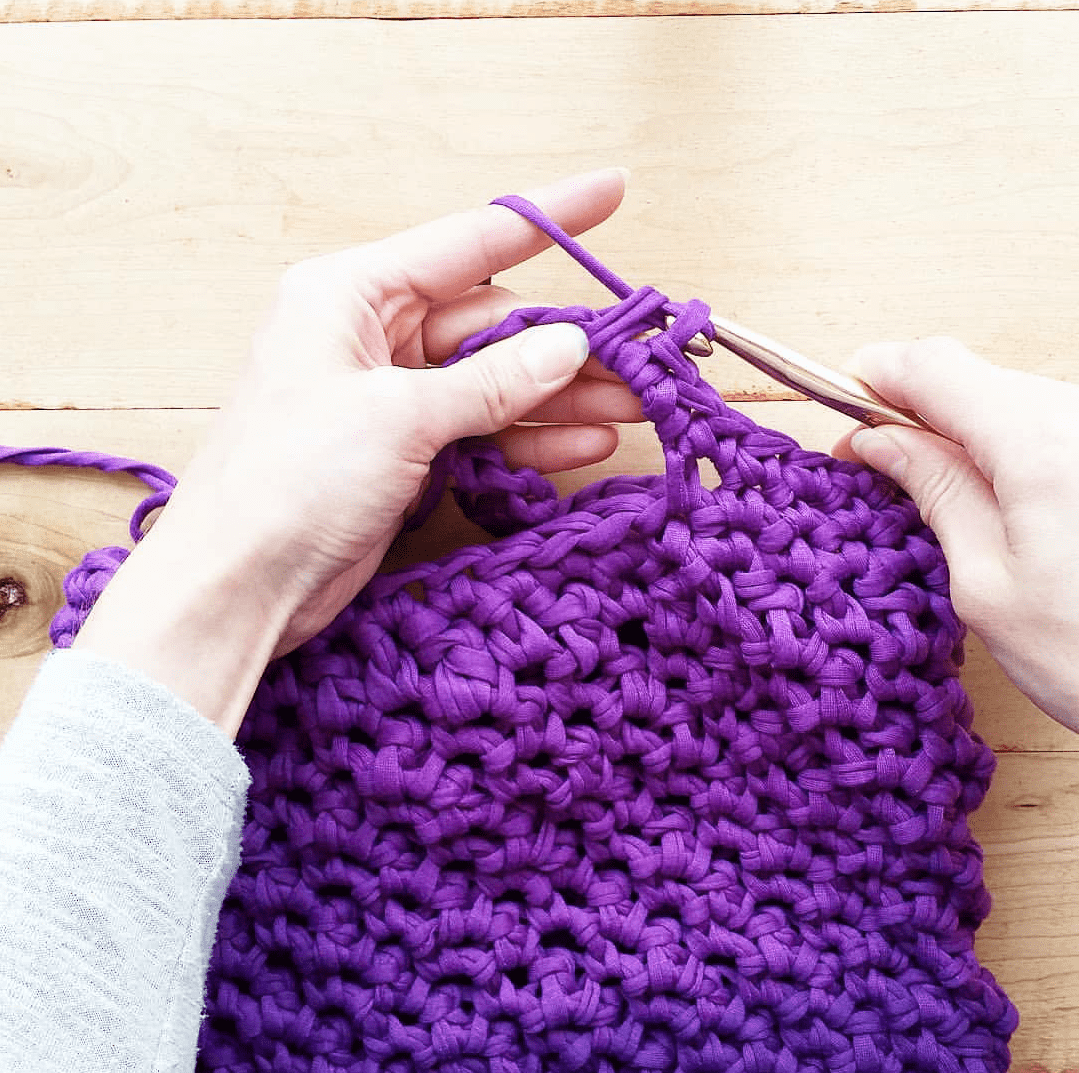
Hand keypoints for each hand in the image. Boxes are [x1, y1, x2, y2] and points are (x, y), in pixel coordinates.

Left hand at [73, 169, 639, 734]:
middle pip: (492, 322)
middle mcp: (372, 334)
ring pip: (493, 381)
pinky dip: (527, 438)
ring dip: (560, 396)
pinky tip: (585, 444)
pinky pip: (479, 430)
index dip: (548, 220)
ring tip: (633, 407)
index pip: (468, 241)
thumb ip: (490, 381)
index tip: (614, 192)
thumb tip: (572, 345)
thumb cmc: (289, 481)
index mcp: (351, 294)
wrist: (237, 585)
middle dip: (567, 342)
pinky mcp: (403, 450)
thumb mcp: (397, 418)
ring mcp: (390, 396)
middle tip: (641, 358)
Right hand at [837, 338, 1078, 731]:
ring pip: (1008, 397)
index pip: (932, 366)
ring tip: (929, 491)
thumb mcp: (986, 585)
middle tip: (874, 465)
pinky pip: (1047, 424)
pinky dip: (1003, 448)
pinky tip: (990, 497)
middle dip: (910, 409)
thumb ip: (935, 492)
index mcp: (1038, 444)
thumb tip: (880, 441)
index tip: (841, 412)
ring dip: (958, 431)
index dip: (873, 376)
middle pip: (971, 375)